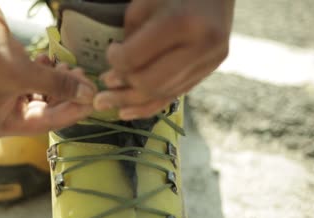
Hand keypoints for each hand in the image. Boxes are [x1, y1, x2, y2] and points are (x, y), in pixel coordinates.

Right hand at [0, 0, 95, 136]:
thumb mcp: (23, 74)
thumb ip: (58, 86)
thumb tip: (89, 95)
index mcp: (1, 123)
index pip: (46, 123)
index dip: (71, 112)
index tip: (93, 101)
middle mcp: (4, 112)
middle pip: (47, 109)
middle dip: (67, 95)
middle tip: (86, 80)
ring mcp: (8, 93)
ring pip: (45, 93)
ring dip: (60, 82)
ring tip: (72, 68)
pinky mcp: (13, 75)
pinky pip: (38, 80)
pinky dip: (48, 71)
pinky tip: (50, 59)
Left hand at [94, 0, 233, 119]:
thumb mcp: (146, 2)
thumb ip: (131, 37)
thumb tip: (118, 72)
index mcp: (181, 22)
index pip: (136, 58)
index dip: (115, 61)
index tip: (110, 53)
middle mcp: (201, 46)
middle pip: (150, 83)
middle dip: (121, 90)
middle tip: (102, 89)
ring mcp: (209, 61)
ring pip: (163, 94)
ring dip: (131, 102)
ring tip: (108, 104)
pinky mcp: (211, 70)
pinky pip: (175, 95)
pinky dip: (150, 106)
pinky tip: (128, 111)